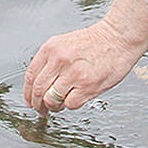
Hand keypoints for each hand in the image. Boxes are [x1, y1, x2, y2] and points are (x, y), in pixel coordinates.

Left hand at [23, 19, 143, 112]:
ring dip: (54, 106)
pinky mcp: (87, 86)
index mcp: (51, 48)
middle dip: (38, 104)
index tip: (30, 100)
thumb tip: (39, 85)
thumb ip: (51, 61)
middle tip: (41, 109)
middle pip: (38, 91)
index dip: (28, 93)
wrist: (119, 37)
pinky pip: (70, 104)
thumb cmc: (96, 41)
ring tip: (60, 105)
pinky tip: (76, 97)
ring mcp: (73, 73)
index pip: (30, 76)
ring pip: (52, 100)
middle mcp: (59, 60)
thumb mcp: (66, 43)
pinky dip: (71, 105)